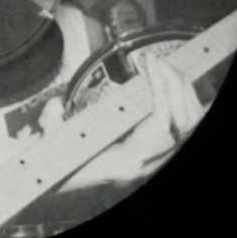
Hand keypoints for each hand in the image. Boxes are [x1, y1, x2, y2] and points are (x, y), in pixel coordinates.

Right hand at [61, 56, 204, 188]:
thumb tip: (55, 106)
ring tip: (160, 66)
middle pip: (183, 122)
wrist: (58, 179)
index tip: (146, 62)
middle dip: (173, 84)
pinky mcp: (157, 152)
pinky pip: (184, 125)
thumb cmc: (55, 159)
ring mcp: (155, 160)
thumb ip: (49, 125)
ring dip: (181, 90)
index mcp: (124, 165)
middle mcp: (146, 165)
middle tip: (153, 58)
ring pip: (189, 123)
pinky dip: (181, 100)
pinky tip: (166, 81)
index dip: (161, 91)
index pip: (162, 126)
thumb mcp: (46, 142)